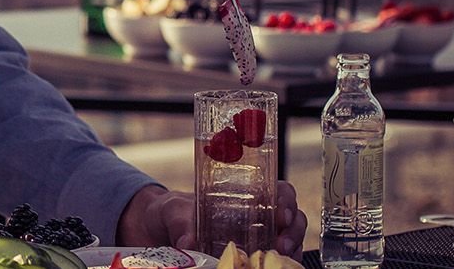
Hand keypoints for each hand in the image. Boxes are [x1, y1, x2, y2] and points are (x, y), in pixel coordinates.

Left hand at [116, 181, 307, 258]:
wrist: (158, 233)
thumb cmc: (170, 213)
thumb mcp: (172, 209)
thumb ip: (180, 220)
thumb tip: (188, 241)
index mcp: (245, 196)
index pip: (280, 192)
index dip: (287, 200)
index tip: (281, 213)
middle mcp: (259, 219)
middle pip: (293, 220)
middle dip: (295, 231)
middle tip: (281, 244)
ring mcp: (258, 241)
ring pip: (291, 244)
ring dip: (292, 252)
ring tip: (277, 259)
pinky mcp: (251, 260)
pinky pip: (275, 263)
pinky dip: (280, 266)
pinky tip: (269, 268)